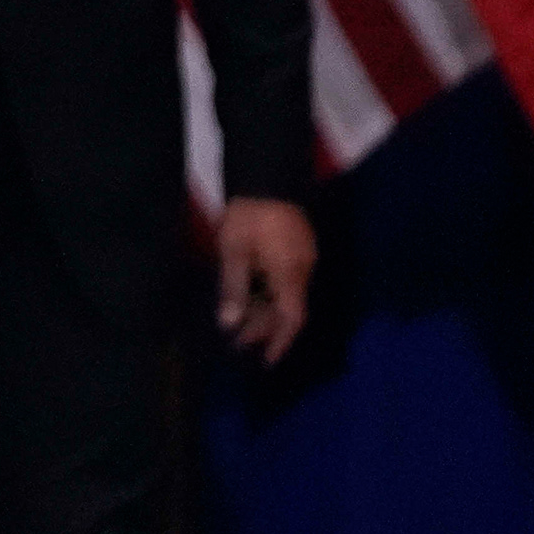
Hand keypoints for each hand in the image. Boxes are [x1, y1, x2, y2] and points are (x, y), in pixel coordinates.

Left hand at [215, 195, 315, 361]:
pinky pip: (287, 280)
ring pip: (287, 294)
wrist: (267, 171)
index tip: (265, 362)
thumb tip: (229, 324)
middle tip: (239, 342)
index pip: (292, 319)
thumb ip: (234, 288)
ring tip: (239, 323)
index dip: (280, 343)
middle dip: (266, 328)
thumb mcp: (234, 251)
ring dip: (266, 310)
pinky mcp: (298, 245)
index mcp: (291, 273)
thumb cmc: (248, 213)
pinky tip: (251, 296)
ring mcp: (303, 256)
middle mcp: (303, 269)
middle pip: (289, 309)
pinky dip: (270, 293)